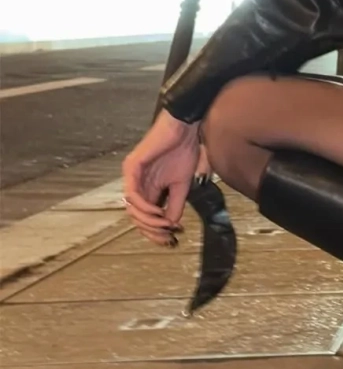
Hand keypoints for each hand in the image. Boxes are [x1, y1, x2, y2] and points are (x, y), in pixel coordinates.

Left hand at [122, 111, 200, 245]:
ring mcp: (131, 176)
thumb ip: (175, 205)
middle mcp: (136, 184)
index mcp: (147, 189)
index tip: (170, 239)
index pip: (144, 217)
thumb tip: (172, 225)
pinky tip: (158, 211)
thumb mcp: (182, 185)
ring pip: (132, 208)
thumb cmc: (184, 151)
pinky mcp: (131, 167)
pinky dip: (145, 207)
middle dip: (151, 230)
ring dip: (149, 220)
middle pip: (135, 217)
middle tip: (167, 235)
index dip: (154, 231)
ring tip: (165, 223)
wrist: (185, 129)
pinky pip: (133, 194)